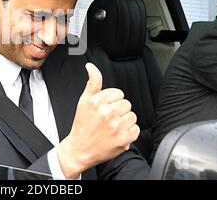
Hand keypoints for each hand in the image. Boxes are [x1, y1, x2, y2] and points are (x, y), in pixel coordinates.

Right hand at [56, 63, 139, 178]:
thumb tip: (91, 66)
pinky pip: (135, 129)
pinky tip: (117, 134)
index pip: (118, 93)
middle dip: (119, 110)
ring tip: (112, 126)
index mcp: (97, 102)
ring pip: (132, 116)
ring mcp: (116, 126)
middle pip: (126, 104)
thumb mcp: (84, 101)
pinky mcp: (123, 139)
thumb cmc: (82, 125)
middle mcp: (107, 113)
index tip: (105, 108)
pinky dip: (129, 133)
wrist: (80, 149)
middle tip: (108, 119)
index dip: (112, 101)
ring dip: (124, 121)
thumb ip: (92, 82)